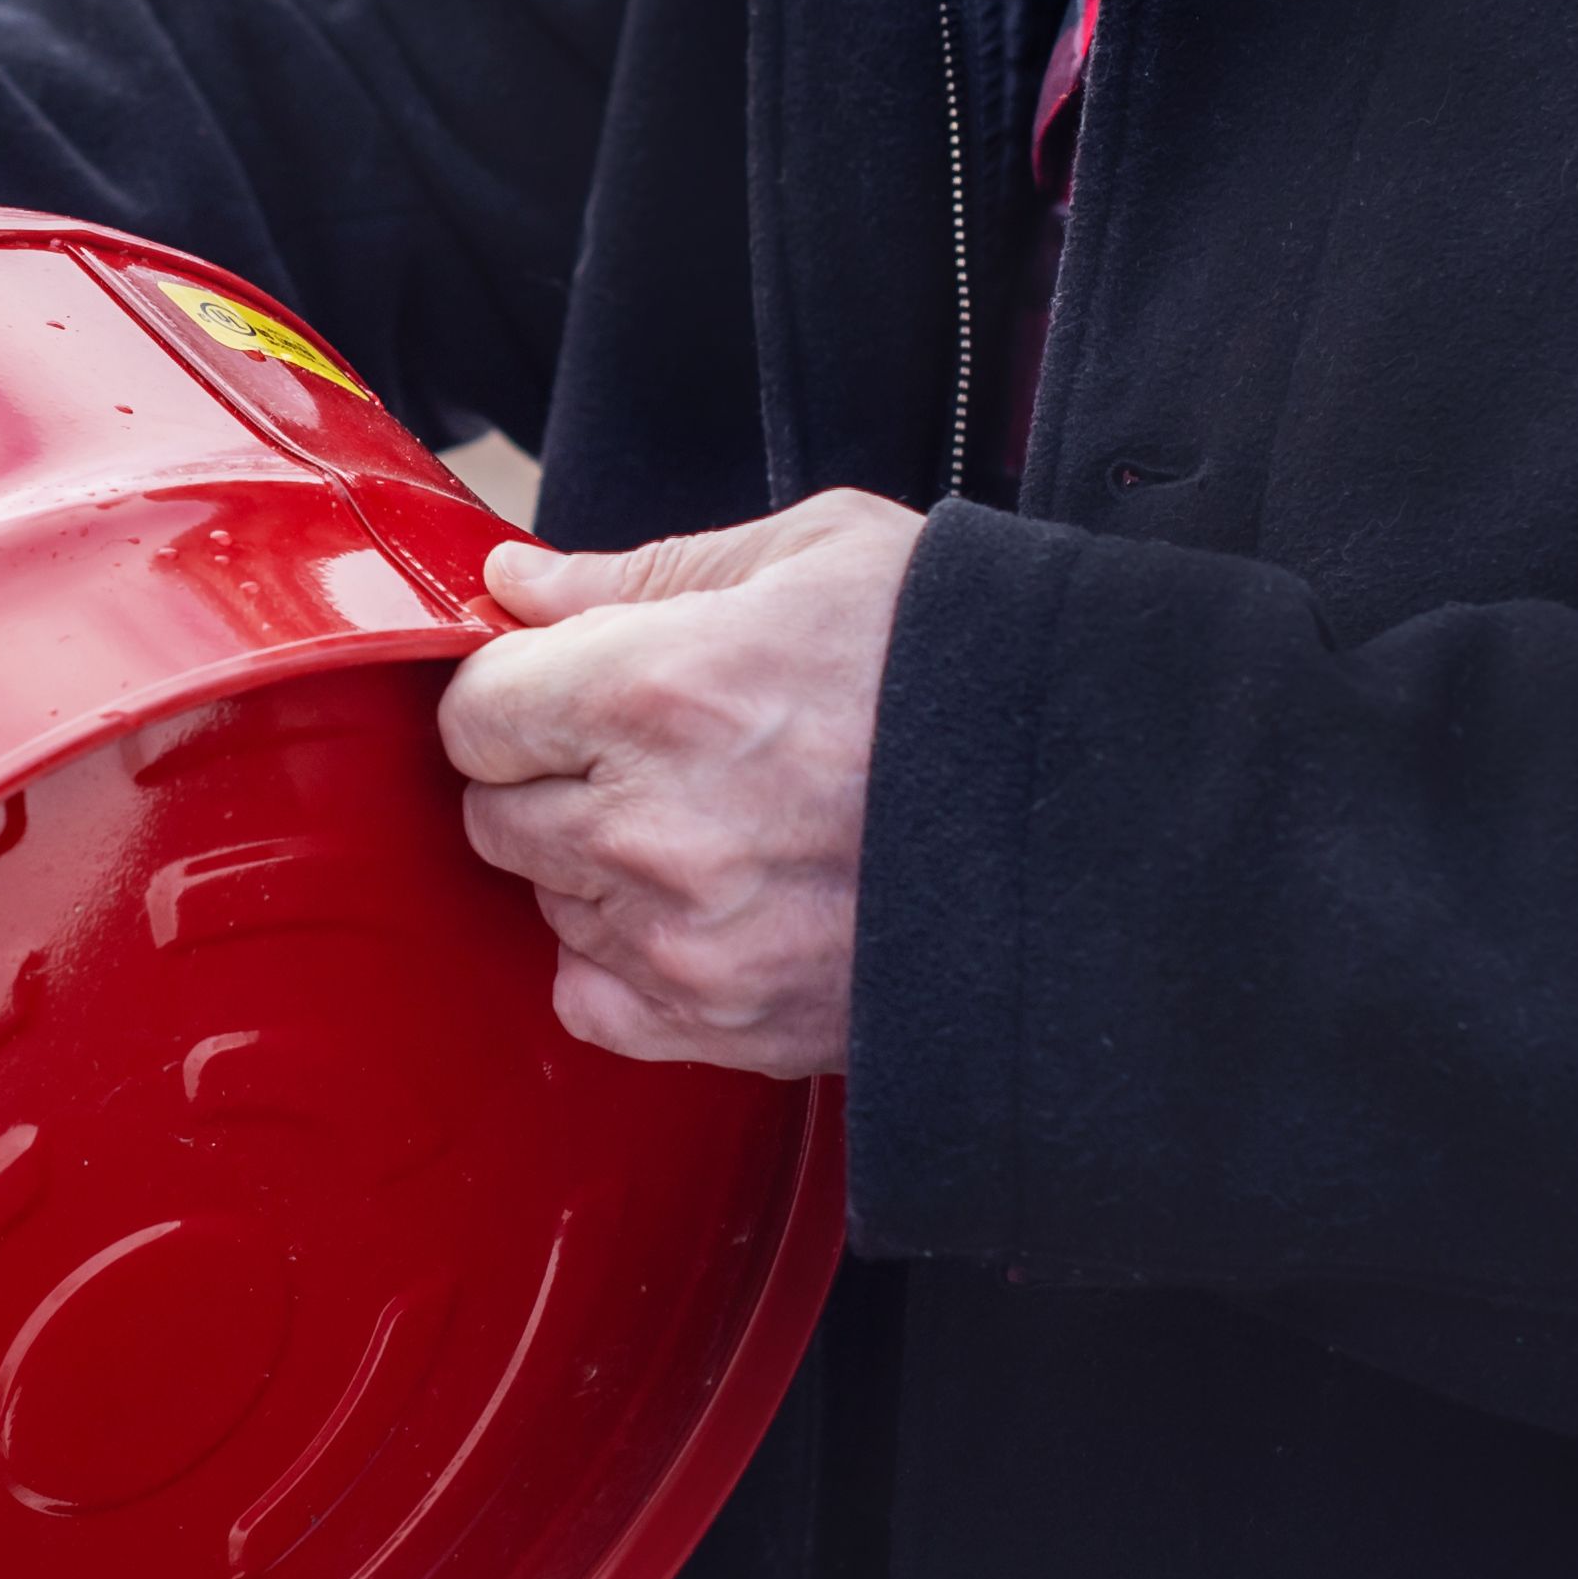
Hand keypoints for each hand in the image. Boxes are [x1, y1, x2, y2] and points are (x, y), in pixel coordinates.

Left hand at [438, 489, 926, 1076]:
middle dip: (550, 773)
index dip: (518, 688)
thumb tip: (517, 583)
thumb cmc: (967, 665)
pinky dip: (624, 960)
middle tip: (653, 748)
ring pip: (548, 904)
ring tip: (716, 819)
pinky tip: (704, 906)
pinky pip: (594, 1002)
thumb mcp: (814, 554)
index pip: (475, 712)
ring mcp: (684, 940)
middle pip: (497, 813)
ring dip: (598, 864)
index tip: (568, 683)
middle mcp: (651, 826)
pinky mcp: (729, 1024)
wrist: (1102, 813)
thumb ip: (639, 572)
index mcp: (657, 690)